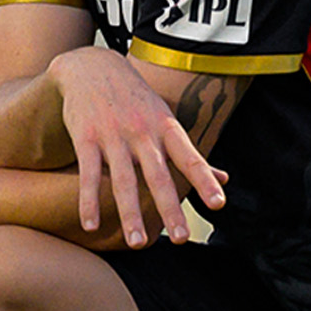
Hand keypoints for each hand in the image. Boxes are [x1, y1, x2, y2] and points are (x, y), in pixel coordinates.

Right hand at [45, 47, 225, 247]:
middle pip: (158, 176)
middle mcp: (142, 132)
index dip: (204, 181)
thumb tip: (225, 179)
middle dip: (169, 208)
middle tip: (180, 239)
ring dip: (129, 213)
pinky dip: (88, 201)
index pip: (190, 158)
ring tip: (137, 243)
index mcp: (167, 128)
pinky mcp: (86, 138)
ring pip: (123, 181)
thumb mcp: (166, 120)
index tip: (218, 205)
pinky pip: (88, 174)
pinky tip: (90, 225)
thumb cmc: (136, 101)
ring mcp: (113, 135)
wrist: (92, 67)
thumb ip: (191, 155)